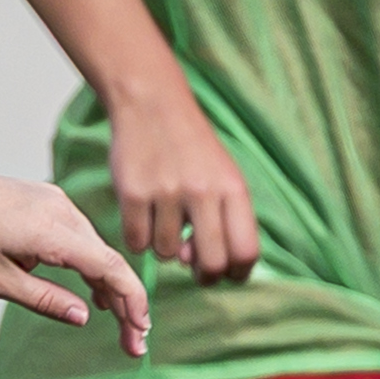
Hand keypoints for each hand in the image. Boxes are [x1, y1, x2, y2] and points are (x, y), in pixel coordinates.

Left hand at [0, 164, 152, 355]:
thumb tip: (84, 317)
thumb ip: (44, 299)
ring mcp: (56, 202)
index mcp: (51, 231)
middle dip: (126, 303)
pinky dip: (91, 266)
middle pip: (109, 261)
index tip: (141, 332)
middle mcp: (62, 211)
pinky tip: (94, 293)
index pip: (110, 268)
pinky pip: (81, 237)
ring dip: (109, 286)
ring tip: (120, 324)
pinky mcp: (48, 202)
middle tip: (133, 344)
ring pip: (97, 249)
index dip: (132, 301)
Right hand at [105, 86, 258, 281]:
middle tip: (192, 263)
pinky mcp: (133, 193)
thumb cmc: (191, 147)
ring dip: (164, 246)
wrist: (152, 104)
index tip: (226, 274)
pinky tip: (143, 215)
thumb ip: (226, 220)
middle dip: (203, 274)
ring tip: (163, 218)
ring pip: (167, 254)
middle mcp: (203, 192)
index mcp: (233, 188)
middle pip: (211, 263)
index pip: (246, 252)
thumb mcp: (224, 175)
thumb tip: (205, 267)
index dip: (237, 273)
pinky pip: (136, 242)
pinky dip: (138, 237)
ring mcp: (167, 193)